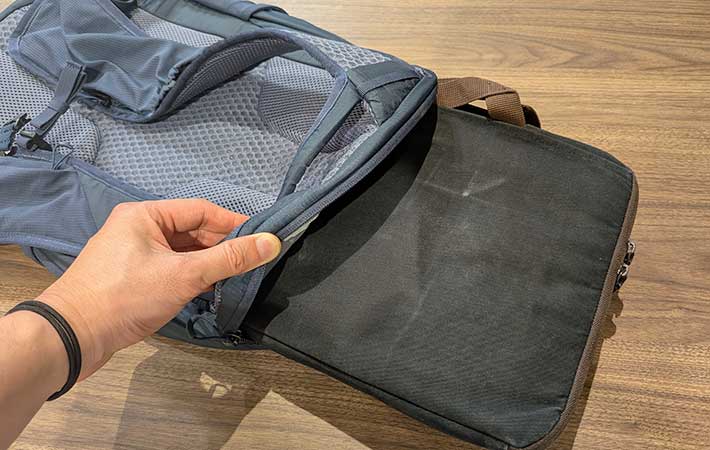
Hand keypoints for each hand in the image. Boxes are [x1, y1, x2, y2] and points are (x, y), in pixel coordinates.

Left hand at [36, 199, 280, 379]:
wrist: (71, 337)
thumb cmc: (126, 297)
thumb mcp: (184, 275)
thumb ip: (229, 259)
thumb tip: (271, 243)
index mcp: (145, 215)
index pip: (201, 210)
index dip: (233, 223)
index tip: (262, 238)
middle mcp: (138, 228)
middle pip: (192, 231)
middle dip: (221, 247)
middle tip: (252, 263)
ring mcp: (132, 254)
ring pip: (181, 253)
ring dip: (207, 265)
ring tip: (235, 278)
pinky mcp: (130, 278)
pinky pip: (169, 269)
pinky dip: (190, 278)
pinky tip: (209, 291)